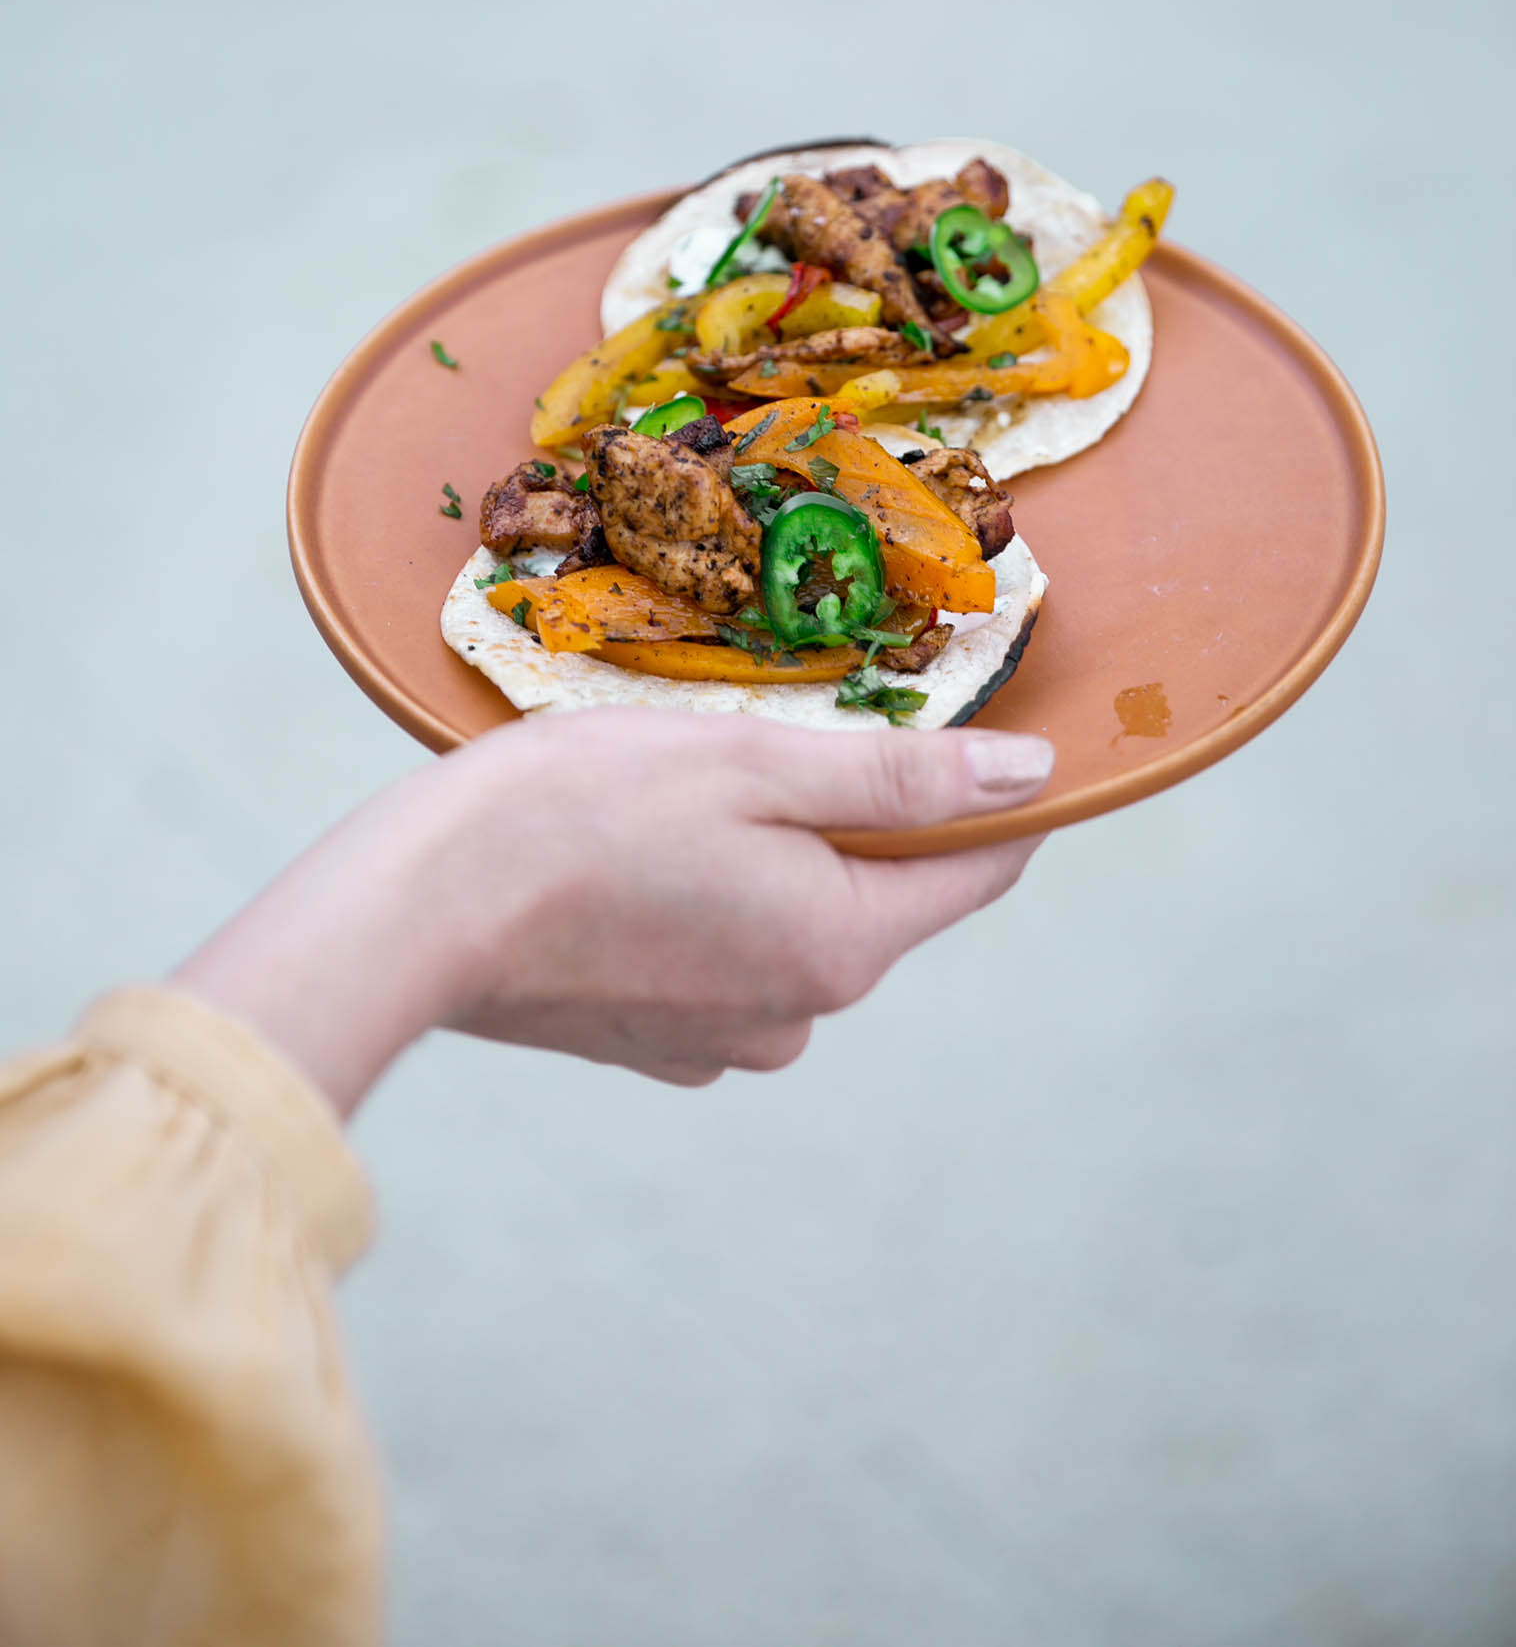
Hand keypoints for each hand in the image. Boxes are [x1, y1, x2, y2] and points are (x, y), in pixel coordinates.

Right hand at [175, 712, 1052, 1112]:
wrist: (420, 908)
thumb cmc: (582, 811)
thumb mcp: (756, 761)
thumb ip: (902, 779)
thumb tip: (1034, 778)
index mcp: (842, 943)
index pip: (977, 872)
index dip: (990, 799)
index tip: (972, 730)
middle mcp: (799, 1013)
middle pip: (878, 896)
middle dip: (849, 820)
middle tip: (766, 741)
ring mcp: (722, 1042)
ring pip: (795, 926)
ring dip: (768, 861)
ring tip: (680, 798)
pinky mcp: (654, 1045)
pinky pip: (722, 962)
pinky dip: (704, 907)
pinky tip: (635, 861)